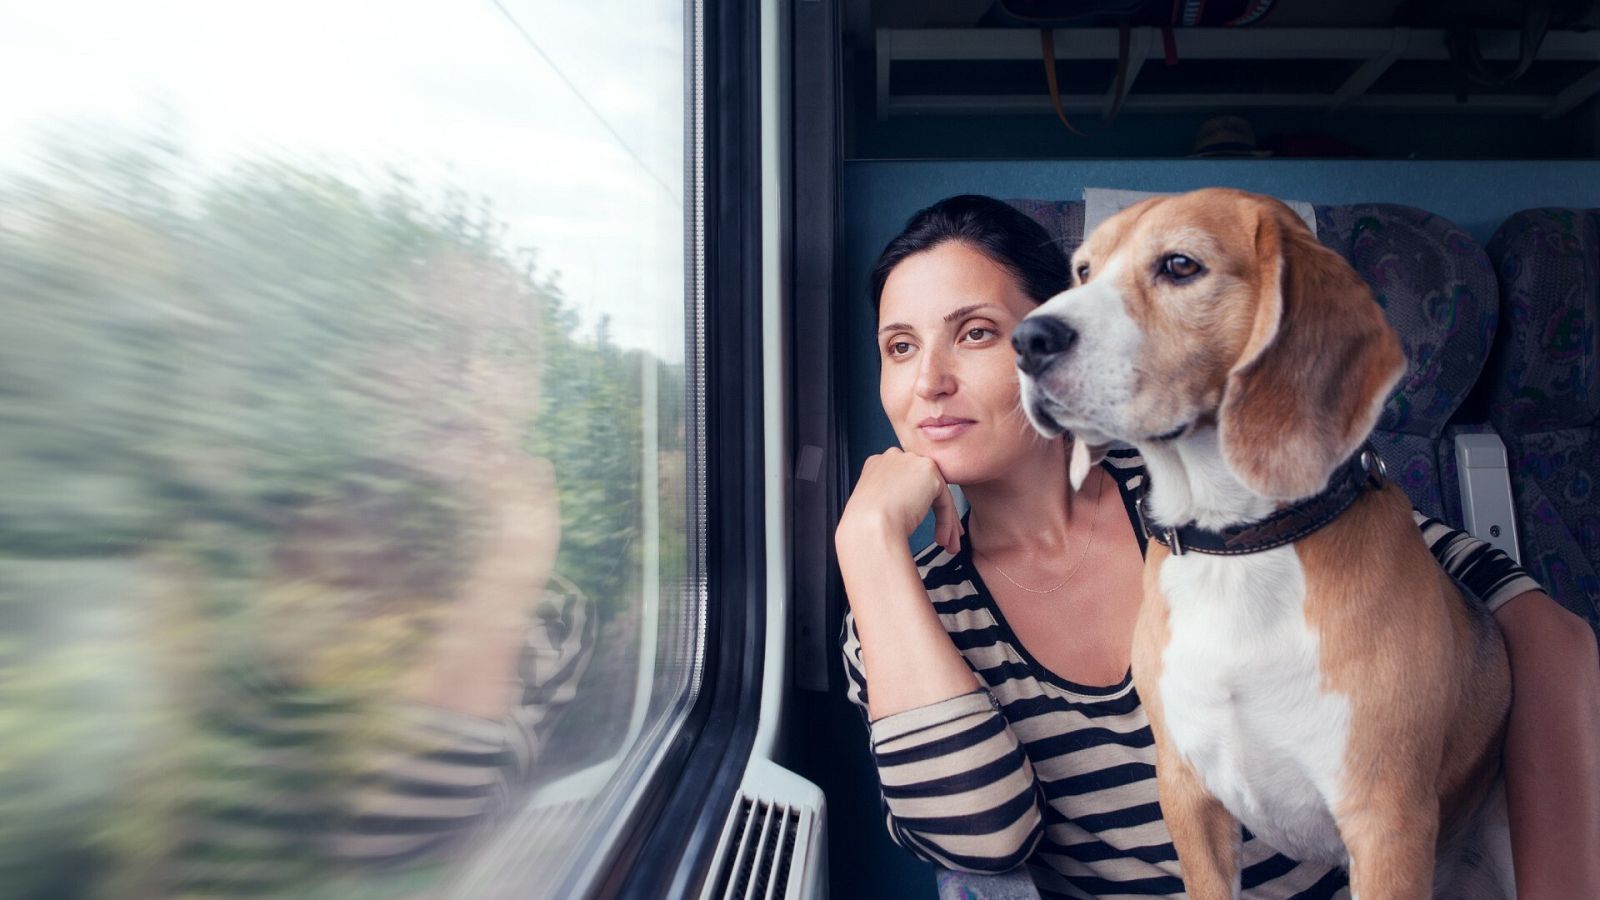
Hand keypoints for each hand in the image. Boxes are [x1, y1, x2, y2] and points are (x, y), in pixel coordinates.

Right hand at [837, 447, 962, 554]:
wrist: (870, 526)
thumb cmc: (865, 524)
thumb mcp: (872, 505)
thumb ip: (887, 497)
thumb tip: (904, 509)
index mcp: (876, 464)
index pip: (903, 480)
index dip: (913, 501)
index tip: (916, 519)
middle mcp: (894, 458)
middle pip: (922, 484)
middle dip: (934, 510)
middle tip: (941, 533)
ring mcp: (912, 462)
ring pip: (936, 493)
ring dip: (944, 521)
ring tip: (945, 542)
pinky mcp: (929, 472)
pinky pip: (945, 500)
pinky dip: (946, 522)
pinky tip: (942, 538)